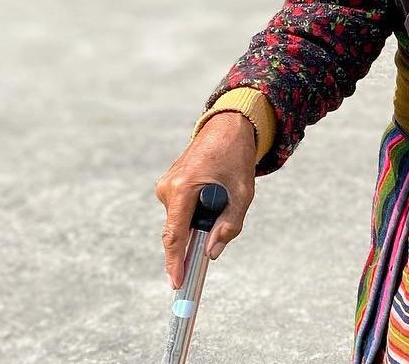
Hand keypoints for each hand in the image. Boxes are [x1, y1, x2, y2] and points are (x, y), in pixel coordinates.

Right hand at [155, 112, 257, 288]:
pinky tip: (214, 194)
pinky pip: (181, 210)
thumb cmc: (236, 157)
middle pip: (178, 230)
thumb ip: (230, 225)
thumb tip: (211, 252)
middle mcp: (167, 188)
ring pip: (181, 220)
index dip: (175, 262)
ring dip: (200, 220)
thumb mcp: (242, 193)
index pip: (175, 235)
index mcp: (183, 189)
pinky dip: (196, 212)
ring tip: (223, 194)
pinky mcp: (168, 185)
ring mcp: (165, 186)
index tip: (176, 283)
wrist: (227, 126)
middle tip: (215, 235)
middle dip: (195, 239)